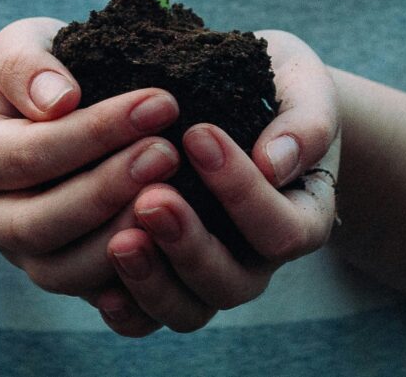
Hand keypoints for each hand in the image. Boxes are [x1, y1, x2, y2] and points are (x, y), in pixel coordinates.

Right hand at [0, 18, 182, 298]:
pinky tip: (174, 241)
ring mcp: (20, 255)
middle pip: (41, 223)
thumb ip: (27, 65)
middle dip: (109, 189)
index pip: (30, 153)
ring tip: (177, 195)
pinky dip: (133, 279)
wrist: (29, 118)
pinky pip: (93, 296)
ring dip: (123, 236)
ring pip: (64, 272)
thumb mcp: (19, 47)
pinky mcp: (60, 276)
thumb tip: (60, 99)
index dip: (96, 132)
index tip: (161, 102)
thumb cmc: (32, 75)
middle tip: (169, 152)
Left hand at [94, 30, 339, 335]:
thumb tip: (274, 162)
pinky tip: (100, 285)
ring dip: (152, 280)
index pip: (281, 229)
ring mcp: (210, 275)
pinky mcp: (167, 279)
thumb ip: (304, 123)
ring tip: (119, 240)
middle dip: (189, 244)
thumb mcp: (304, 87)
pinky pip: (147, 319)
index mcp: (303, 217)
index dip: (241, 191)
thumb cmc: (280, 85)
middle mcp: (258, 259)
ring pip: (188, 311)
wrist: (245, 95)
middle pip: (231, 283)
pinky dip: (126, 308)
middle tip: (150, 197)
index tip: (198, 134)